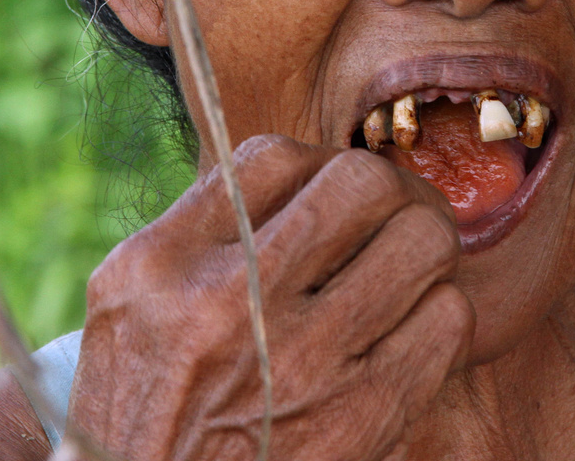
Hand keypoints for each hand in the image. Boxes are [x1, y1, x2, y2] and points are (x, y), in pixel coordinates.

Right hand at [68, 135, 473, 460]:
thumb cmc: (144, 408)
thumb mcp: (126, 306)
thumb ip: (198, 231)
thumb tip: (299, 169)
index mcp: (163, 264)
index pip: (274, 156)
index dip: (319, 162)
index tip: (328, 191)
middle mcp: (230, 302)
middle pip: (362, 183)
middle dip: (390, 190)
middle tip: (391, 216)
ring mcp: (301, 363)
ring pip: (421, 242)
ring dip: (425, 247)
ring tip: (407, 269)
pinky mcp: (363, 418)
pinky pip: (447, 320)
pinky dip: (440, 314)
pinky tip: (409, 329)